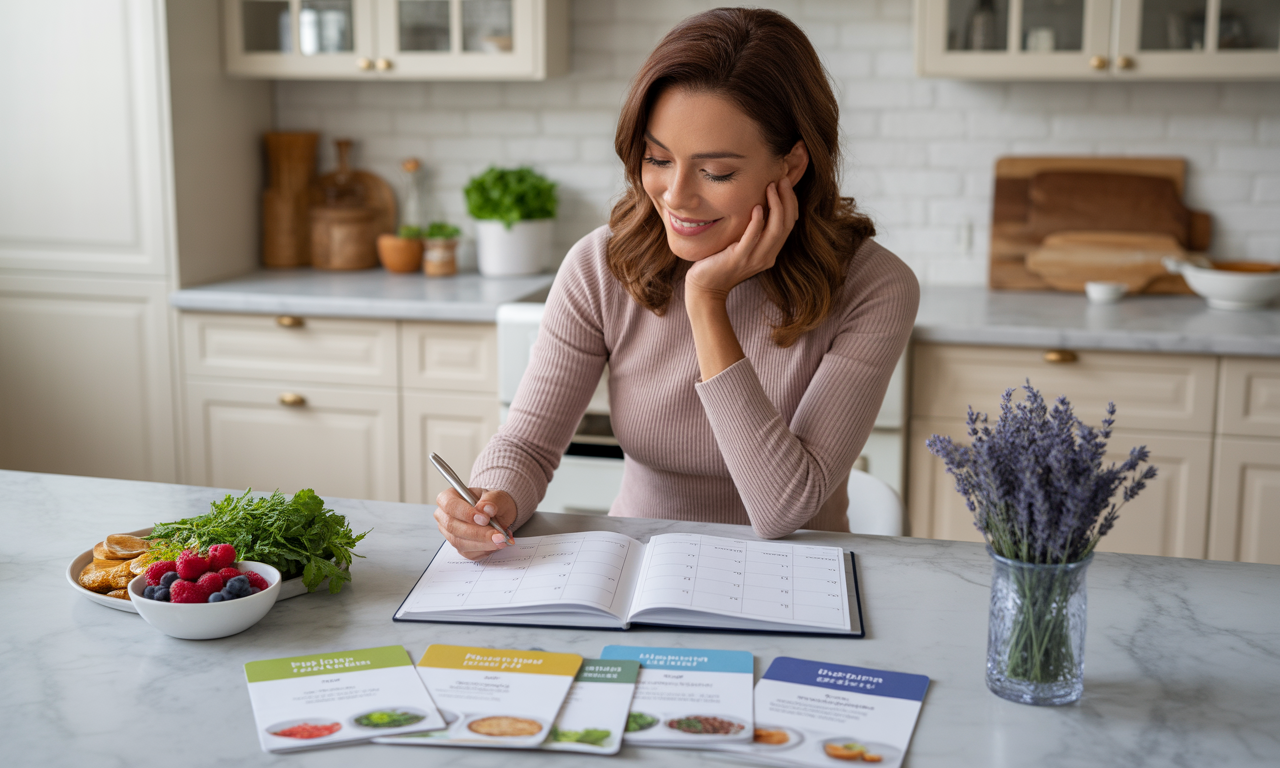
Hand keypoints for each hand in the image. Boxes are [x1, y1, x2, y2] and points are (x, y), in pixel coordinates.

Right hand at [434, 487, 517, 559]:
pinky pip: (468, 553)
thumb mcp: (496, 495)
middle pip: (453, 527)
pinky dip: (484, 550)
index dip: (466, 513)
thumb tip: (486, 509)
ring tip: (501, 540)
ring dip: (483, 543)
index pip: (450, 505)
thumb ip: (491, 500)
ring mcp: (450, 534)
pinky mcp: (458, 547)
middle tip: (498, 535)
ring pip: (460, 543)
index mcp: (449, 497)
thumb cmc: (493, 503)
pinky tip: (495, 544)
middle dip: (477, 533)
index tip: (485, 519)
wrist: (499, 514)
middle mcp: (445, 516)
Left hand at [685, 175, 799, 302]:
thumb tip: (758, 204)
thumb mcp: (742, 245)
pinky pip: (752, 238)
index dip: (790, 203)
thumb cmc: (720, 262)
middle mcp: (766, 256)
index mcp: (770, 252)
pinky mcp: (738, 258)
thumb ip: (753, 230)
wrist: (705, 286)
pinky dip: (757, 222)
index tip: (784, 183)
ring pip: (775, 231)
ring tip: (771, 187)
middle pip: (785, 225)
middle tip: (782, 180)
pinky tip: (756, 207)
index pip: (788, 224)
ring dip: (775, 206)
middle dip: (787, 200)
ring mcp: (754, 259)